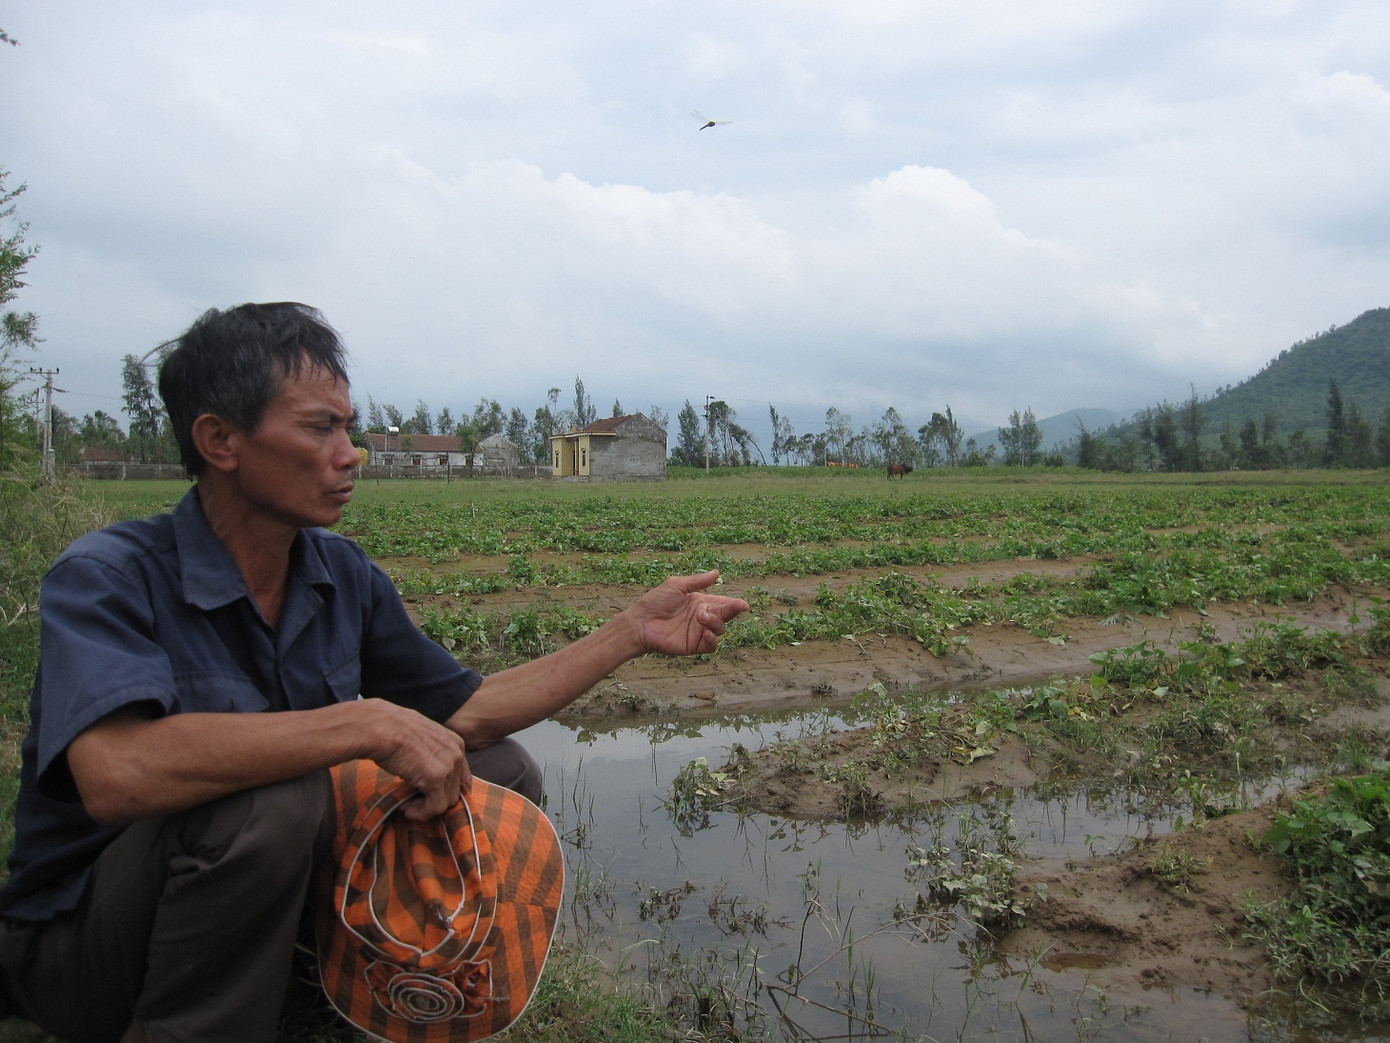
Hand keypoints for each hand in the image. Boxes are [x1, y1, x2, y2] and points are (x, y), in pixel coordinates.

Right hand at [368, 700, 473, 819]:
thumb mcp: (422, 738)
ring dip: (426, 807)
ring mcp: (448, 766)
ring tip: (407, 804)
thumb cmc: (393, 731)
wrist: (381, 728)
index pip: (462, 777)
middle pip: (454, 791)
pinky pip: (435, 808)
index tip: (427, 796)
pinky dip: (421, 813)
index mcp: (455, 743)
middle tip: (412, 800)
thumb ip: (433, 753)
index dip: (445, 790)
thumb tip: (428, 772)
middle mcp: (457, 754)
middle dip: (434, 799)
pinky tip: (405, 808)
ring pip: (446, 802)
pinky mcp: (436, 779)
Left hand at [629, 570, 749, 656]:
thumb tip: (717, 573)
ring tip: (702, 616)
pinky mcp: (693, 646)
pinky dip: (712, 639)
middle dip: (733, 611)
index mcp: (700, 602)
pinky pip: (711, 645)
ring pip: (720, 629)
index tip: (742, 604)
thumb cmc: (655, 602)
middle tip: (739, 606)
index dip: (733, 604)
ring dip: (716, 622)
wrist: (640, 622)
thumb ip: (698, 581)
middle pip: (725, 615)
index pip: (722, 602)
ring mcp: (698, 632)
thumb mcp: (677, 585)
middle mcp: (701, 617)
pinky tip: (705, 632)